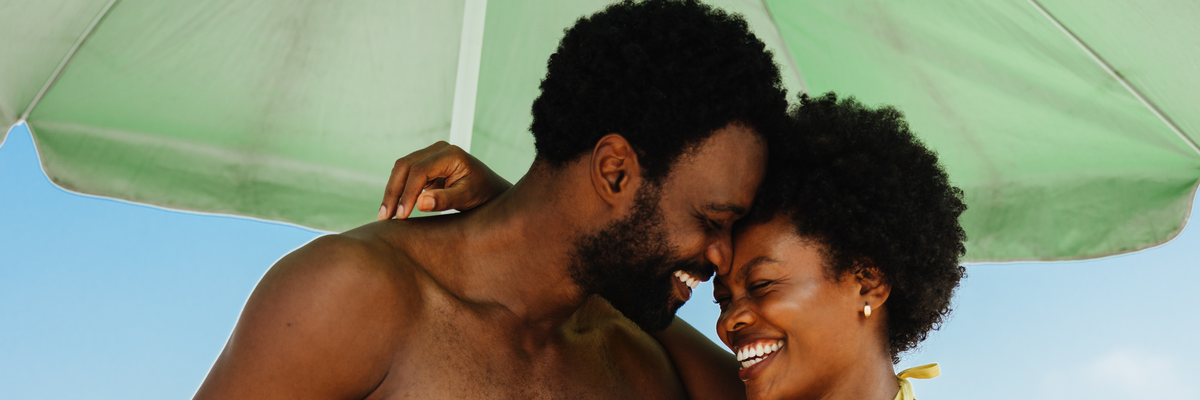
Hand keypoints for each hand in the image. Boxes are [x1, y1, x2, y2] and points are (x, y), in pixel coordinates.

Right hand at [377, 141, 512, 219]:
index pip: (420, 170)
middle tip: (385, 217)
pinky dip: (398, 192)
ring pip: (401, 170)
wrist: (489, 190)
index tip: (401, 215)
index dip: (408, 193)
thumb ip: (445, 200)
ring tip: (384, 216)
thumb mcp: (467, 198)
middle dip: (393, 192)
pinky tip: (393, 210)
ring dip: (391, 192)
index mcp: (450, 154)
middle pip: (404, 166)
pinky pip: (405, 176)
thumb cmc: (482, 194)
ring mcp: (430, 156)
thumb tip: (420, 204)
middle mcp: (437, 150)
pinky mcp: (425, 166)